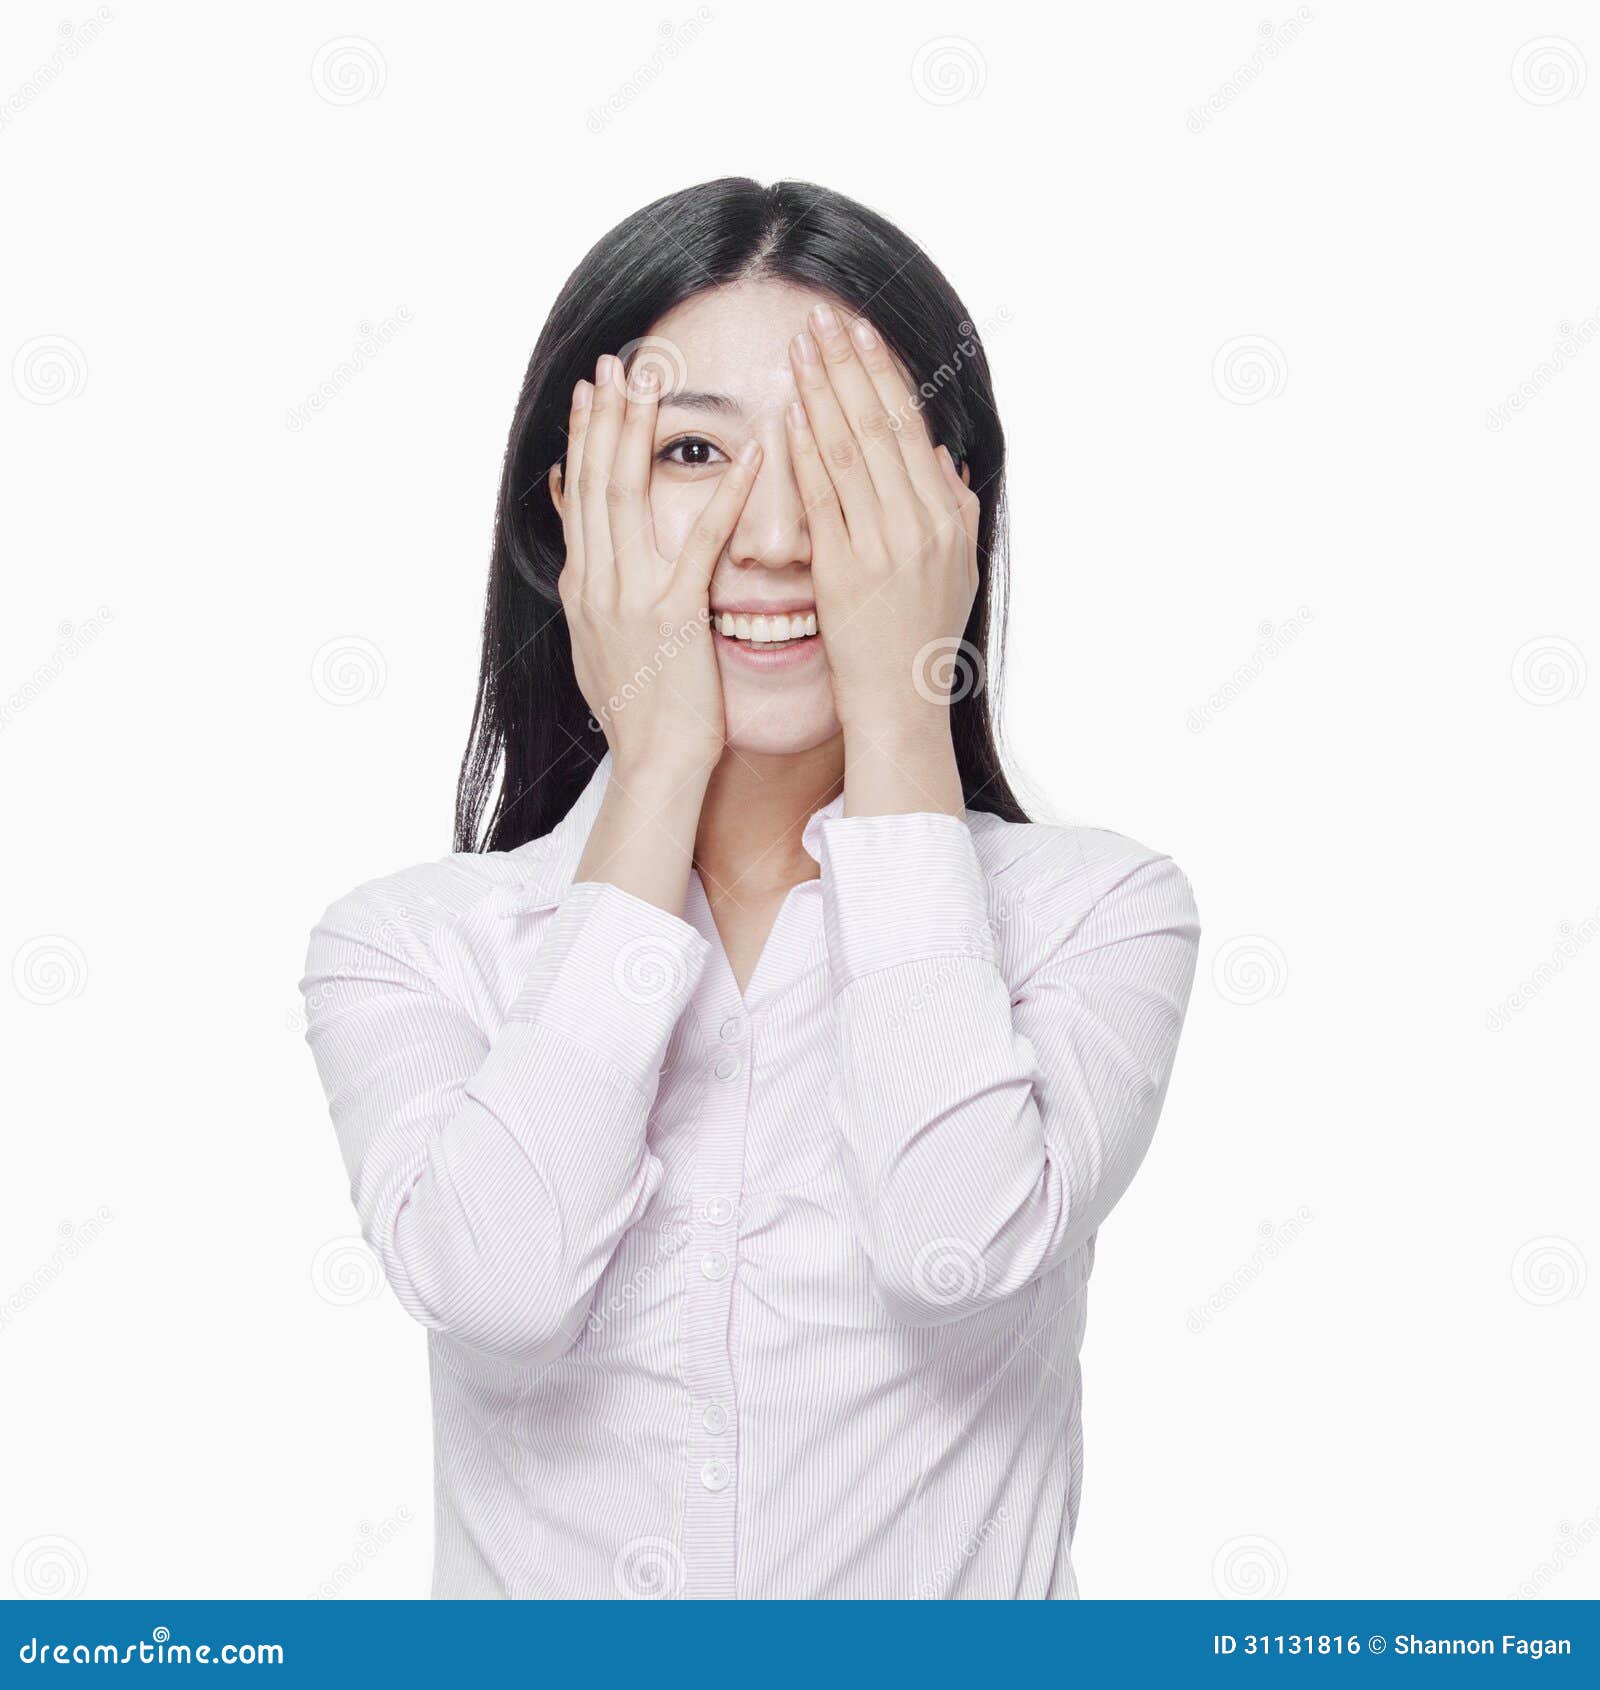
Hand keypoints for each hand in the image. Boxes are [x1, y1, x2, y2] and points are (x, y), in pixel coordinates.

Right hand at [556, 352, 761, 778]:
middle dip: (601, 416)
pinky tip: (749, 455)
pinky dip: (725, 495)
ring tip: (651, 382)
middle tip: (613, 362)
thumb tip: (588, 566)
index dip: (583, 440)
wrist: (655, 766)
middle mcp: (597, 584)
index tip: (589, 393)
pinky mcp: (673, 615)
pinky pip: (700, 542)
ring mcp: (629, 597)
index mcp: (584, 589)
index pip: (579, 498)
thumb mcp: (604, 649)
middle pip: (594, 482)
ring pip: (626, 496)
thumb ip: (598, 600)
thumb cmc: (645, 717)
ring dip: (638, 433)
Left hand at [785, 302, 980, 761]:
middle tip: (821, 316)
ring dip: (823, 394)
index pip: (910, 429)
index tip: (859, 333)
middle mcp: (921, 525)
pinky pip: (824, 501)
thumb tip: (938, 453)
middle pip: (880, 427)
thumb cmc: (921, 639)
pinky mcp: (846, 574)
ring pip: (851, 453)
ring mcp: (884, 548)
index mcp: (947, 517)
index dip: (883, 376)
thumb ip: (952, 506)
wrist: (903, 704)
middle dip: (848, 367)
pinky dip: (807, 454)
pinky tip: (790, 415)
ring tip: (800, 348)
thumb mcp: (956, 568)